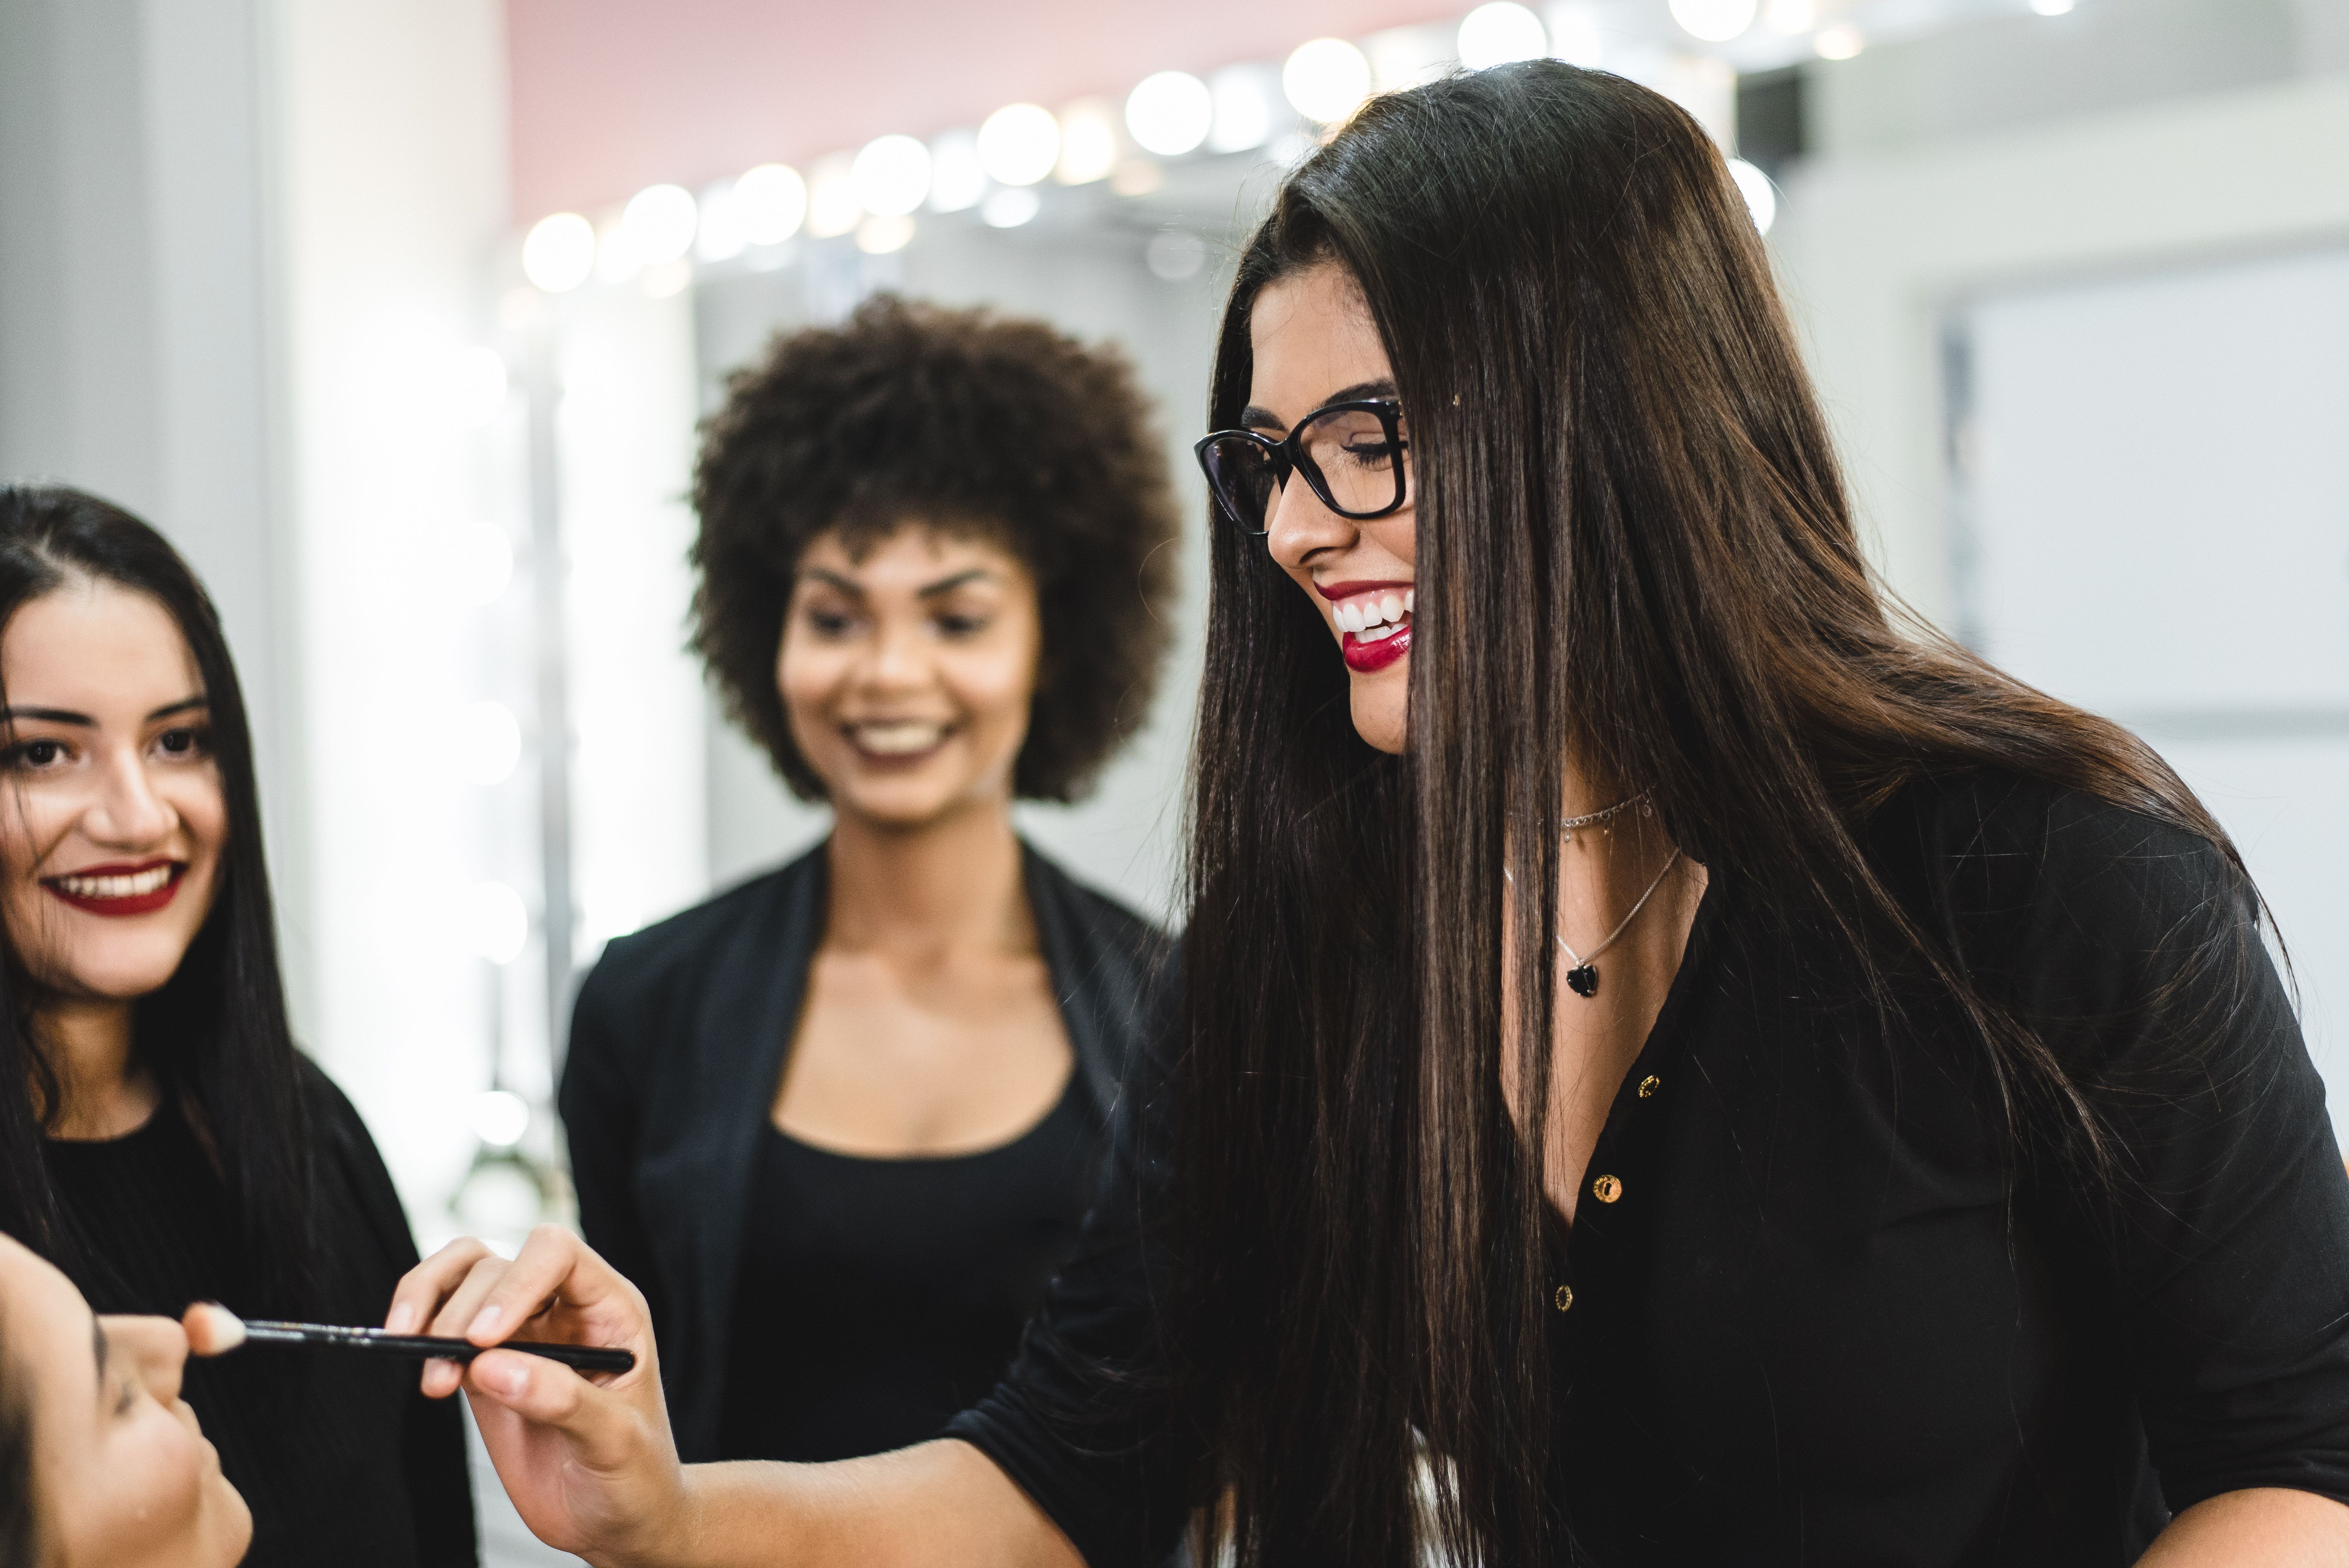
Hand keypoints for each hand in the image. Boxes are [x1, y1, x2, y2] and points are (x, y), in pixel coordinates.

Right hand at [386, 1226, 686, 1566]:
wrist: (615, 1518)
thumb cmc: (635, 1474)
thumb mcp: (616, 1441)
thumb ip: (563, 1400)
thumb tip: (491, 1366)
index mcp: (610, 1307)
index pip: (557, 1254)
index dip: (517, 1282)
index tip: (485, 1339)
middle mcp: (563, 1306)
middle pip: (499, 1264)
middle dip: (464, 1310)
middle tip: (448, 1368)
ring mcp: (521, 1331)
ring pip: (463, 1276)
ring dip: (430, 1307)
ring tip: (425, 1365)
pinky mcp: (484, 1364)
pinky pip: (444, 1321)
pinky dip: (421, 1333)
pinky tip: (426, 1374)